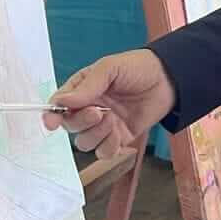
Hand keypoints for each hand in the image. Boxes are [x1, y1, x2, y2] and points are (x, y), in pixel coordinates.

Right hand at [44, 49, 176, 158]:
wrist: (169, 79)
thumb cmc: (137, 67)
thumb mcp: (110, 69)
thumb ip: (87, 86)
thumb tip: (61, 102)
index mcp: (82, 89)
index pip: (59, 105)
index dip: (52, 115)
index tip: (52, 122)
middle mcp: (89, 108)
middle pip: (70, 126)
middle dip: (81, 122)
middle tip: (98, 113)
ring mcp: (104, 124)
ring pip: (84, 142)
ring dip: (96, 135)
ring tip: (113, 120)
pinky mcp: (119, 137)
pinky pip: (104, 152)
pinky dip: (109, 147)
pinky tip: (119, 133)